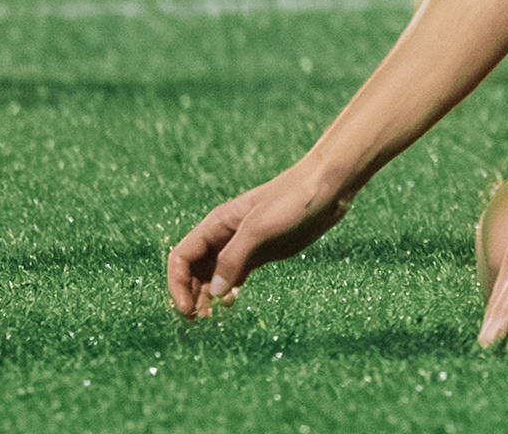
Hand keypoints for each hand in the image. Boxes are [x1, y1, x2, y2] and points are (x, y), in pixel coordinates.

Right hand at [167, 161, 352, 318]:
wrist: (329, 187)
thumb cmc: (292, 200)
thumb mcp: (258, 229)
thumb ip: (232, 259)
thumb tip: (213, 292)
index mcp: (216, 225)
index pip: (182, 258)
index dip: (178, 284)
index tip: (186, 308)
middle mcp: (224, 237)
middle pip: (194, 270)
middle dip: (190, 294)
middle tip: (196, 321)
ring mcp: (243, 246)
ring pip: (213, 275)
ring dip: (207, 296)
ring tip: (209, 318)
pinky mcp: (261, 253)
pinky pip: (235, 275)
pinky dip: (228, 290)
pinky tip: (230, 302)